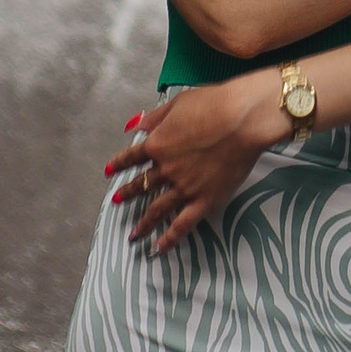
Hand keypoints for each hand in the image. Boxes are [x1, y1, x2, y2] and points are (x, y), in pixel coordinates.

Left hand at [104, 74, 284, 253]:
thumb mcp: (178, 103)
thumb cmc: (214, 104)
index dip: (120, 163)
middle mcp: (166, 169)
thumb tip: (135, 126)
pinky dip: (170, 238)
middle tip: (117, 201)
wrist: (242, 119)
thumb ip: (156, 117)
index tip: (109, 170)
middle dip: (128, 193)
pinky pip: (183, 224)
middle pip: (143, 184)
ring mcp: (184, 187)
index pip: (133, 156)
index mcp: (158, 143)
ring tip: (134, 235)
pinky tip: (159, 248)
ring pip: (158, 209)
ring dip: (144, 222)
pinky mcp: (204, 200)